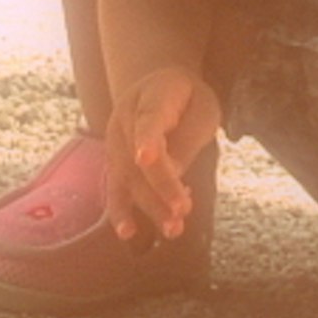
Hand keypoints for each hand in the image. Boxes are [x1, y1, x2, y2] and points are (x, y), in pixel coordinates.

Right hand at [106, 65, 219, 240]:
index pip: (148, 121)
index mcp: (152, 97)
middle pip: (138, 157)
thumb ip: (188, 139)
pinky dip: (122, 210)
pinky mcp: (114, 162)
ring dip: (148, 206)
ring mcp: (115, 141)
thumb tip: (174, 174)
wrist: (157, 86)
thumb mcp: (202, 108)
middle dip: (159, 187)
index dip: (147, 141)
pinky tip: (128, 232)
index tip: (145, 159)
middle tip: (182, 211)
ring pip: (127, 178)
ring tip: (172, 229)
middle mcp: (125, 118)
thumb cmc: (188, 99)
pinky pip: (116, 187)